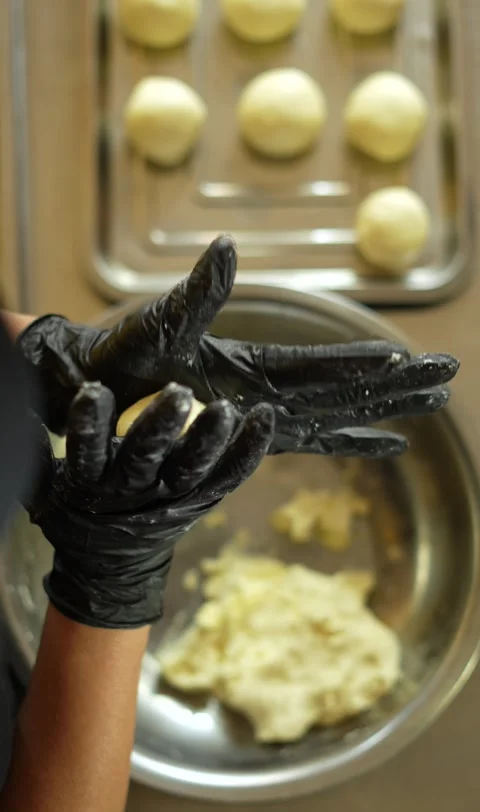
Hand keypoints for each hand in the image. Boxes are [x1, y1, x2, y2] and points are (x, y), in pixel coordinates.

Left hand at [19, 236, 457, 456]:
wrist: (98, 388)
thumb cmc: (125, 355)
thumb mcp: (164, 323)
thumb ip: (200, 292)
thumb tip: (226, 245)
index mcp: (257, 362)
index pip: (324, 365)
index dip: (366, 366)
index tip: (409, 360)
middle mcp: (273, 388)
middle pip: (349, 387)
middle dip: (399, 384)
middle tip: (448, 375)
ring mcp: (269, 414)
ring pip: (343, 414)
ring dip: (388, 411)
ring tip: (435, 405)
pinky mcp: (258, 438)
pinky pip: (315, 444)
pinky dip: (353, 444)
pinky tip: (389, 447)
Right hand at [26, 382, 273, 628]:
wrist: (111, 567)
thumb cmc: (78, 509)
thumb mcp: (47, 483)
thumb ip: (34, 447)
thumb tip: (12, 383)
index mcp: (91, 483)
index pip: (86, 452)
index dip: (89, 427)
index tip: (92, 393)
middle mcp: (131, 490)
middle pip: (145, 458)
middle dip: (159, 426)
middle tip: (175, 394)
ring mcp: (170, 497)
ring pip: (191, 468)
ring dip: (209, 438)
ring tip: (226, 408)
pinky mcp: (201, 500)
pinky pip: (228, 476)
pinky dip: (248, 451)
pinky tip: (265, 418)